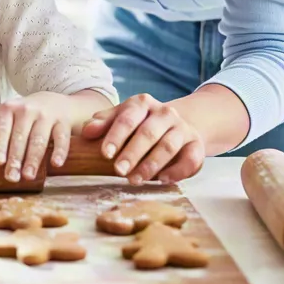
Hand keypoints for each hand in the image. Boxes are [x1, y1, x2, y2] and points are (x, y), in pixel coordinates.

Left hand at [0, 98, 72, 182]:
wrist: (56, 102)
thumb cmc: (26, 112)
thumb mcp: (8, 110)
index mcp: (10, 108)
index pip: (3, 128)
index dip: (0, 145)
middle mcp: (28, 109)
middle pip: (20, 137)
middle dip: (15, 159)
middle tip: (11, 177)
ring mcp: (47, 115)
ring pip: (39, 139)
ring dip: (33, 159)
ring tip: (28, 176)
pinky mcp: (63, 122)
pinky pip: (61, 138)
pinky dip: (60, 151)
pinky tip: (55, 164)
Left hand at [81, 93, 204, 184]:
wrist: (178, 125)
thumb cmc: (141, 124)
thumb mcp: (121, 117)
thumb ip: (104, 123)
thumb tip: (87, 131)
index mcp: (143, 103)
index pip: (128, 118)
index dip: (116, 136)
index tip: (105, 153)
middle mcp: (165, 113)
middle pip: (148, 133)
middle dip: (132, 153)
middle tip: (118, 171)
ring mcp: (182, 128)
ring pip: (168, 146)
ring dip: (151, 165)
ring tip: (135, 180)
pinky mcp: (196, 145)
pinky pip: (191, 159)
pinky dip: (177, 171)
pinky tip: (162, 180)